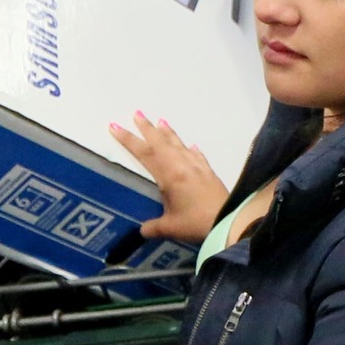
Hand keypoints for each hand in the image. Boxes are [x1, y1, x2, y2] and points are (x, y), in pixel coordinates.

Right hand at [110, 112, 227, 240]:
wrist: (228, 220)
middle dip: (147, 128)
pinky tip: (190, 146)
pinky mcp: (209, 172)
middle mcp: (182, 165)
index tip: (115, 127)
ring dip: (168, 133)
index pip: (144, 153)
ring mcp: (197, 167)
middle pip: (161, 142)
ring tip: (161, 121)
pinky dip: (190, 149)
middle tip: (137, 114)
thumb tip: (141, 230)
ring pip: (179, 145)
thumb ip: (153, 227)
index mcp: (169, 175)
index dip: (128, 140)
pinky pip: (197, 155)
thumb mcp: (170, 227)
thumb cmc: (196, 222)